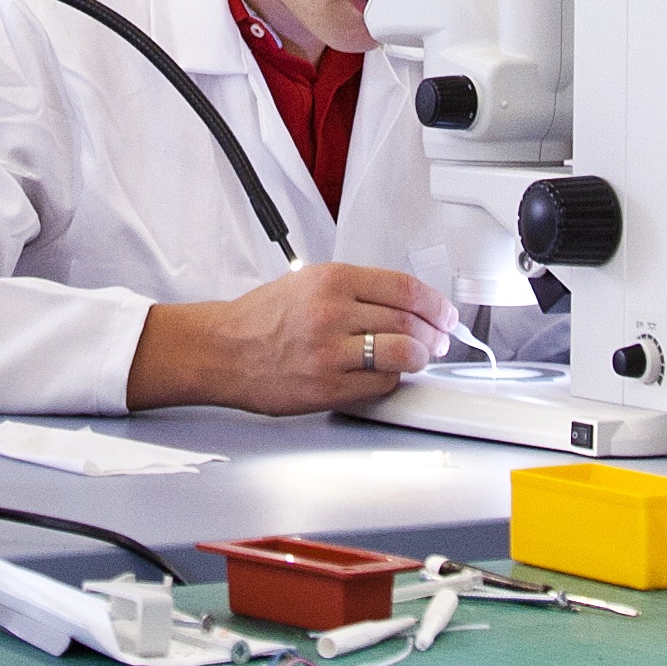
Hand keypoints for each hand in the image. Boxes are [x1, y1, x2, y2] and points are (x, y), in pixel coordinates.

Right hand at [128, 262, 446, 415]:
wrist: (222, 350)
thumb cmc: (261, 319)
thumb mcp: (308, 283)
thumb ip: (356, 290)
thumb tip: (405, 304)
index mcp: (331, 279)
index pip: (405, 288)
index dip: (435, 303)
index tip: (444, 313)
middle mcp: (332, 312)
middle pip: (410, 321)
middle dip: (434, 334)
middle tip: (438, 340)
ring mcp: (330, 351)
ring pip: (403, 353)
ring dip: (419, 357)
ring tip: (418, 358)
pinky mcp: (327, 386)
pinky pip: (381, 385)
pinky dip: (392, 380)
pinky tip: (386, 375)